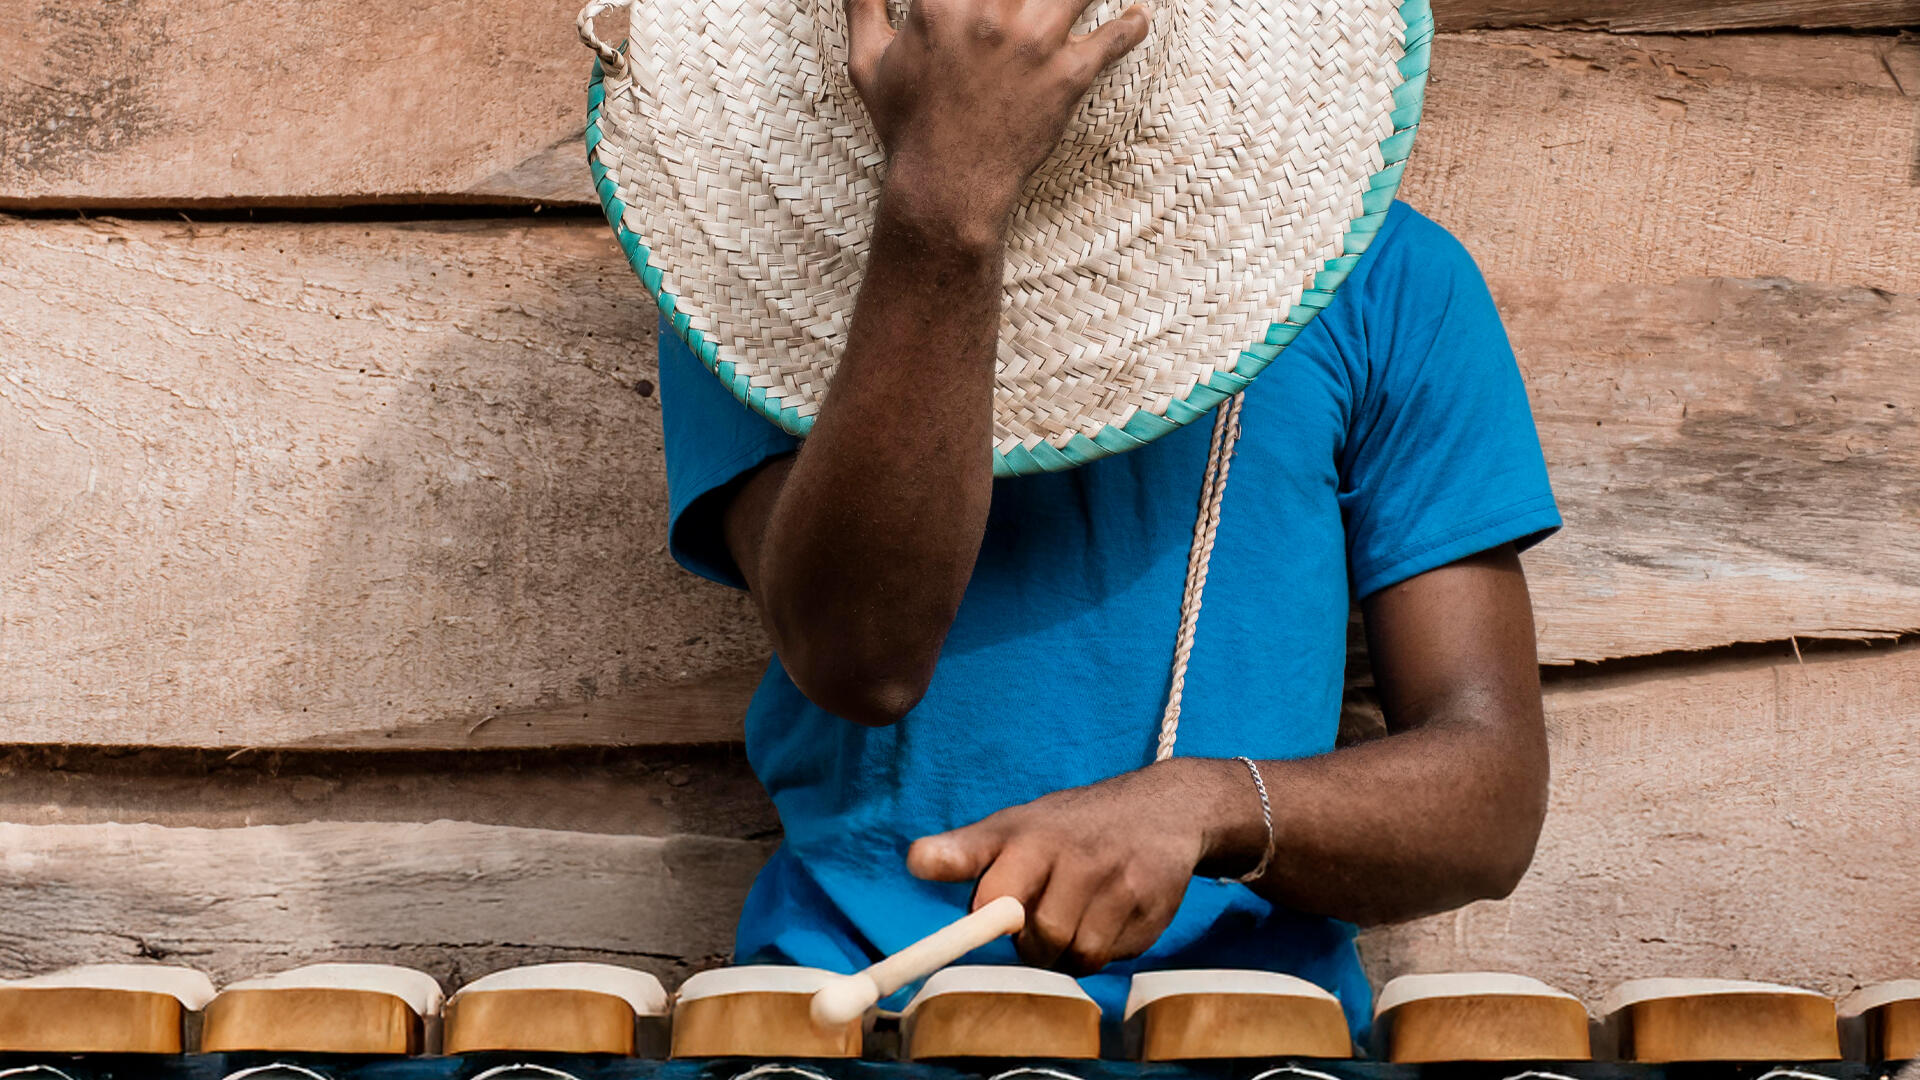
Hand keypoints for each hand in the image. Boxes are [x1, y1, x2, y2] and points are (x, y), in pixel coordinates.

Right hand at [845, 0, 1151, 238]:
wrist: (946, 189)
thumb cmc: (906, 125)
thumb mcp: (867, 60)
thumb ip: (864, 1)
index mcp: (940, 0)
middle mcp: (990, 10)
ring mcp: (1034, 42)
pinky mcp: (1067, 76)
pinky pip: (1116, 37)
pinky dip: (1133, 24)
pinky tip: (1138, 16)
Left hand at [907, 758, 1233, 974]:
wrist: (1162, 808)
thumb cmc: (1070, 827)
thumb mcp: (1015, 825)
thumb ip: (964, 850)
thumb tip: (914, 861)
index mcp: (1027, 836)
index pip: (993, 876)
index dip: (987, 906)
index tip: (984, 916)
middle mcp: (1071, 854)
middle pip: (1037, 935)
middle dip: (1032, 943)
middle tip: (1040, 921)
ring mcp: (1115, 879)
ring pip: (1074, 952)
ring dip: (1067, 951)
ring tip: (1074, 917)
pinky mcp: (1149, 906)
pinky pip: (1110, 956)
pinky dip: (1102, 951)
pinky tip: (1107, 918)